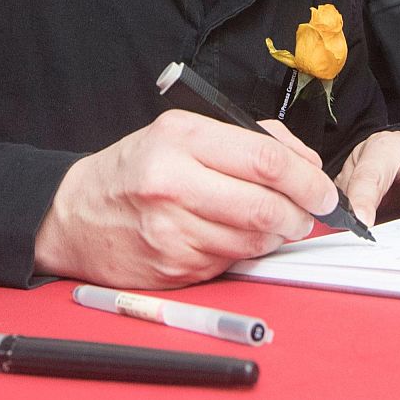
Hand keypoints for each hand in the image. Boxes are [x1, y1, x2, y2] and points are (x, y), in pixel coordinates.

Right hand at [33, 110, 340, 287]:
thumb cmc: (137, 168)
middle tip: (309, 214)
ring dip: (276, 236)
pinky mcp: (170, 268)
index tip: (325, 191)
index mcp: (181, 138)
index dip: (308, 180)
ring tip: (274, 224)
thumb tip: (308, 165)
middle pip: (264, 207)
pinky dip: (244, 252)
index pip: (266, 161)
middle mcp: (172, 182)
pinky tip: (233, 237)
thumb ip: (251, 140)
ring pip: (252, 240)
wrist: (74, 214)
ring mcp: (170, 230)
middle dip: (300, 214)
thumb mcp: (186, 132)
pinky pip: (229, 262)